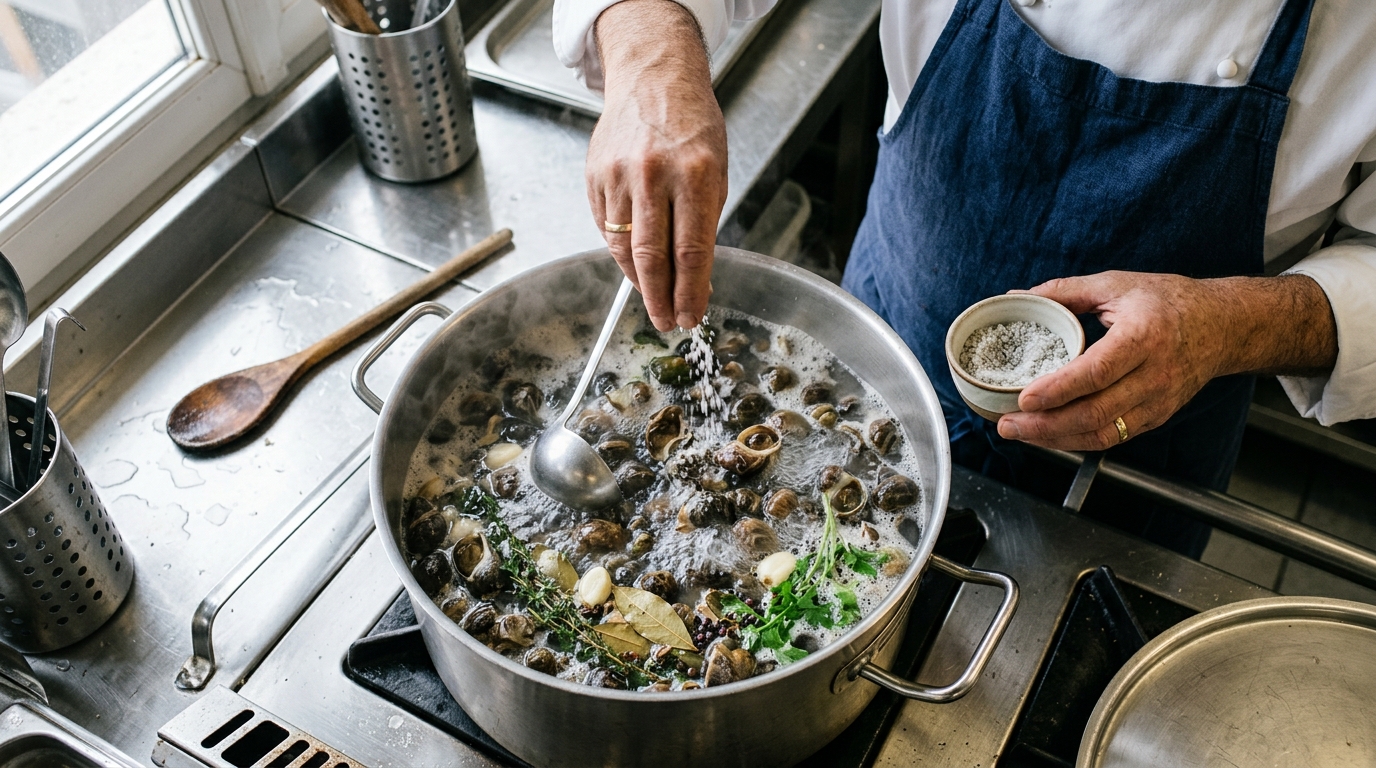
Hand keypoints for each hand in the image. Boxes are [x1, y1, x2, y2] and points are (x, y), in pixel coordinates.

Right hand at [587, 0, 727, 330]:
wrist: (653, 77)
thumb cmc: (692, 124)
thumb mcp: (716, 169)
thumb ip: (704, 222)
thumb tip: (696, 277)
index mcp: (694, 173)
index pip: (691, 251)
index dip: (691, 292)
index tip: (692, 316)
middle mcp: (653, 174)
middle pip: (652, 257)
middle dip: (661, 298)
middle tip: (668, 322)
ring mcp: (619, 175)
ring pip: (623, 248)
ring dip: (639, 282)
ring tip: (653, 299)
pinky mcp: (595, 176)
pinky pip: (607, 229)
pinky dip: (621, 252)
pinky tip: (634, 263)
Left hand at [997, 271, 1336, 450]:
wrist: (1224, 325)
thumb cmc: (1169, 301)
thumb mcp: (1117, 284)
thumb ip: (1065, 290)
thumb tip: (1018, 295)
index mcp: (1144, 336)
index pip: (1097, 372)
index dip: (1058, 390)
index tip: (1023, 397)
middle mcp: (1154, 375)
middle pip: (1096, 412)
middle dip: (1046, 425)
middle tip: (1007, 424)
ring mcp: (1158, 401)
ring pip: (1103, 433)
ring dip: (1056, 439)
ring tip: (1020, 432)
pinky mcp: (1156, 417)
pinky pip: (1113, 438)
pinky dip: (1077, 440)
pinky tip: (1049, 435)